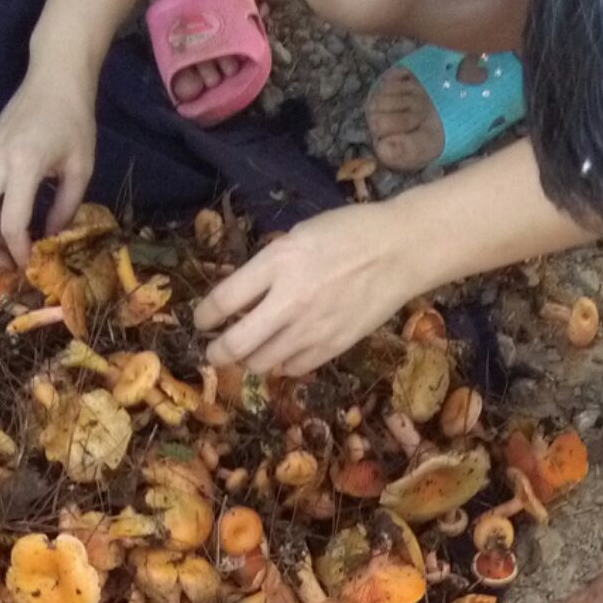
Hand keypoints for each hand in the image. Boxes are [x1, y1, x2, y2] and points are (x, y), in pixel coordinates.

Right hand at [0, 68, 99, 269]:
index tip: (29, 265)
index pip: (10, 223)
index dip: (19, 252)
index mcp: (23, 164)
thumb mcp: (81, 169)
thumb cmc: (74, 121)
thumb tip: (50, 239)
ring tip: (0, 241)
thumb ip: (66, 209)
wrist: (54, 78)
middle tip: (7, 261)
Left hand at [195, 203, 414, 375]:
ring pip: (261, 364)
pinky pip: (292, 369)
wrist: (399, 252)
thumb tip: (240, 296)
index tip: (202, 320)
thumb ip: (267, 267)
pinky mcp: (332, 348)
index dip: (204, 316)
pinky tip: (284, 351)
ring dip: (248, 360)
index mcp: (277, 263)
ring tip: (250, 352)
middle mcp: (289, 301)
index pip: (222, 301)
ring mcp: (311, 330)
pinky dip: (281, 364)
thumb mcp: (297, 236)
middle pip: (235, 345)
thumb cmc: (347, 233)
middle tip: (214, 350)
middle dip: (216, 352)